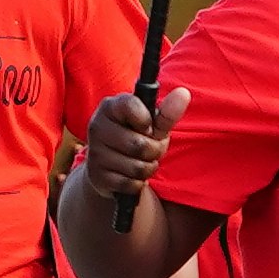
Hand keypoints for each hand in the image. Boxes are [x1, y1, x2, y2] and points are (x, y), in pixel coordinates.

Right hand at [84, 84, 180, 201]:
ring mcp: (95, 153)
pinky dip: (137, 183)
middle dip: (154, 150)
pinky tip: (130, 175)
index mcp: (110, 106)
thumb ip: (168, 112)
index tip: (148, 126)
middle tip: (149, 148)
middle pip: (140, 144)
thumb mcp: (153, 124)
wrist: (110, 166)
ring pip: (137, 167)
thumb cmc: (136, 137)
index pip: (130, 105)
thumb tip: (183, 93)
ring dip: (148, 168)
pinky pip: (130, 184)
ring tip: (141, 161)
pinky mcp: (97, 177)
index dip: (146, 121)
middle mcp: (97, 126)